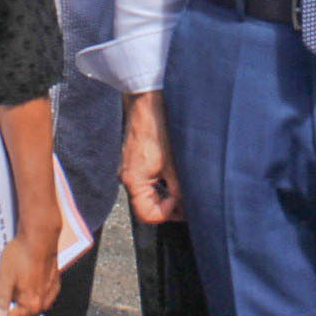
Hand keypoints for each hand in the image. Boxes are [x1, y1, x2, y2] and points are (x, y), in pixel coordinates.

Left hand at [0, 228, 60, 315]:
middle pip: (22, 315)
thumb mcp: (5, 278)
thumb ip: (0, 300)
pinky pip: (41, 295)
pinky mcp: (54, 283)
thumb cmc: (22, 256)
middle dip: (10, 311)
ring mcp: (50, 293)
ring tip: (12, 287)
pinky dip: (32, 292)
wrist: (41, 237)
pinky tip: (26, 281)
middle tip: (0, 300)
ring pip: (32, 305)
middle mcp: (43, 303)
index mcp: (30, 305)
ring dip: (22, 301)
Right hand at [119, 92, 181, 223]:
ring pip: (148, 194)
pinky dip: (160, 183)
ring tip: (183, 187)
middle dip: (168, 206)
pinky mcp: (134, 161)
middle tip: (188, 201)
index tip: (181, 203)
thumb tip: (185, 204)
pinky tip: (174, 175)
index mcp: (134, 180)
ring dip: (165, 194)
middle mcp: (128, 177)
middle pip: (146, 206)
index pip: (147, 215)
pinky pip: (146, 181)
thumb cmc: (158, 125)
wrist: (147, 101)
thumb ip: (178, 188)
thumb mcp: (174, 162)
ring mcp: (130, 169)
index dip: (167, 213)